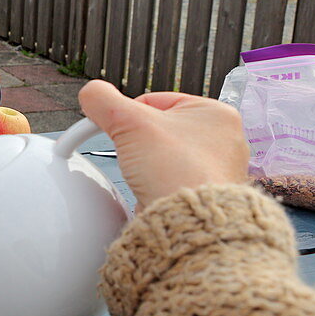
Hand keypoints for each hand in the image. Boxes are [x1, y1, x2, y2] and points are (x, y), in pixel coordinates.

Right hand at [78, 80, 248, 212]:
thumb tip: (91, 93)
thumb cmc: (176, 170)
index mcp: (216, 112)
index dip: (128, 114)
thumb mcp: (129, 121)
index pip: (155, 100)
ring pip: (162, 154)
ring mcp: (215, 169)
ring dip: (145, 162)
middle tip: (131, 151)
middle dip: (137, 140)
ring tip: (144, 173)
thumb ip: (103, 99)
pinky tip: (151, 188)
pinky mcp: (203, 194)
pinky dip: (155, 182)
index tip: (115, 128)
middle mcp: (223, 139)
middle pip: (158, 127)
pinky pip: (169, 178)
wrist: (190, 223)